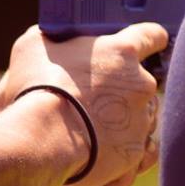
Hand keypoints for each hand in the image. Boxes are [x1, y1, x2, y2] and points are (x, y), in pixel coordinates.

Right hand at [0, 22, 167, 185]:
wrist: (41, 139)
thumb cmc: (35, 89)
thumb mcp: (33, 48)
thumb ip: (53, 39)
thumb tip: (52, 39)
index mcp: (122, 52)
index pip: (151, 36)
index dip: (150, 39)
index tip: (147, 44)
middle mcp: (141, 83)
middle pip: (143, 82)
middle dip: (124, 89)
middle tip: (96, 98)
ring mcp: (142, 118)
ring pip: (142, 116)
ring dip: (124, 119)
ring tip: (94, 128)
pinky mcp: (136, 150)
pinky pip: (140, 148)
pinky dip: (126, 148)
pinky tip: (108, 150)